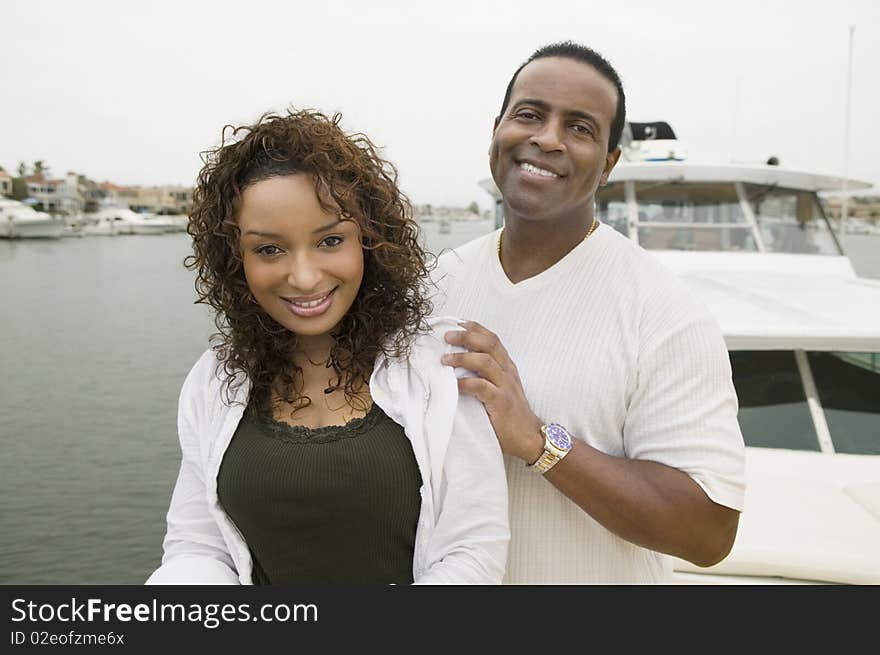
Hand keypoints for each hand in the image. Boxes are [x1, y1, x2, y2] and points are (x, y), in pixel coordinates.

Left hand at [441, 321, 543, 462]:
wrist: (529, 437)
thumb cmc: (510, 414)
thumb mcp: (501, 388)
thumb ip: (486, 376)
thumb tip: (458, 368)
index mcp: (507, 367)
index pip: (493, 340)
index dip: (476, 329)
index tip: (459, 323)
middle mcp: (508, 372)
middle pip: (489, 345)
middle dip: (467, 337)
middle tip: (447, 335)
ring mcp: (506, 386)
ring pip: (485, 362)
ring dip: (462, 358)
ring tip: (444, 359)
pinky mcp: (501, 402)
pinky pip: (481, 387)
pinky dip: (465, 383)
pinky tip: (454, 384)